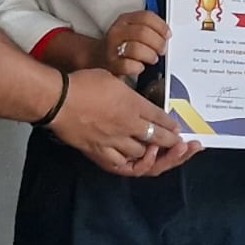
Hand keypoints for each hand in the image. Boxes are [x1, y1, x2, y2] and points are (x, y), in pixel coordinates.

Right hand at [48, 68, 189, 175]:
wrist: (59, 99)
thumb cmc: (84, 83)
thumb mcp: (113, 79)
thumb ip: (128, 93)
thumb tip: (134, 99)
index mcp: (133, 105)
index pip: (160, 119)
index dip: (171, 126)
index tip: (177, 128)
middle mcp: (128, 126)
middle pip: (157, 139)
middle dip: (174, 144)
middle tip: (185, 147)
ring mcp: (114, 141)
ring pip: (142, 155)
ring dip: (156, 156)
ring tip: (164, 155)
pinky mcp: (99, 152)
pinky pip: (120, 165)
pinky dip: (132, 166)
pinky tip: (139, 164)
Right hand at [101, 9, 169, 78]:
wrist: (98, 57)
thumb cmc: (121, 44)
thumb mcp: (132, 29)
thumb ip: (148, 27)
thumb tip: (166, 34)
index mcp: (125, 20)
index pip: (146, 17)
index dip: (161, 26)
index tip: (167, 34)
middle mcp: (117, 32)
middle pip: (143, 32)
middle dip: (158, 42)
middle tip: (162, 49)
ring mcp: (112, 48)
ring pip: (136, 48)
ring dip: (150, 55)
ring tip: (152, 58)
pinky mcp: (111, 65)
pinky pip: (128, 65)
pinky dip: (138, 67)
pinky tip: (140, 66)